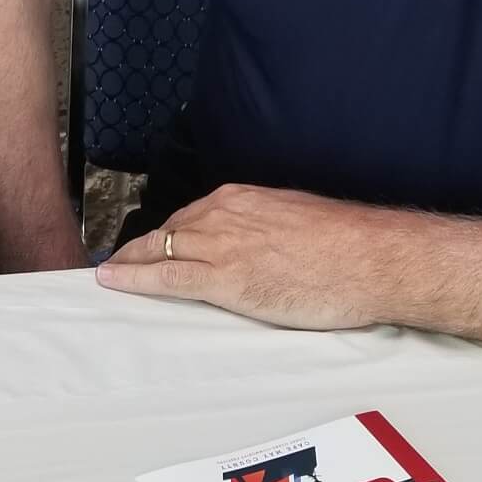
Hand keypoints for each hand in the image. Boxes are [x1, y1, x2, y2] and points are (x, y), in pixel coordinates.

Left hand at [94, 183, 389, 329]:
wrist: (372, 258)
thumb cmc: (348, 245)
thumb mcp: (298, 222)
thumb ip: (270, 227)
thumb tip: (263, 244)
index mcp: (243, 199)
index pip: (190, 216)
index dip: (167, 235)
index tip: (152, 245)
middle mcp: (225, 213)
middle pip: (168, 231)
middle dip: (140, 248)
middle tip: (119, 263)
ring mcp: (223, 244)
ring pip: (160, 250)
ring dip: (131, 263)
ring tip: (110, 275)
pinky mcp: (226, 278)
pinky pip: (168, 278)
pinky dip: (134, 279)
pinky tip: (112, 282)